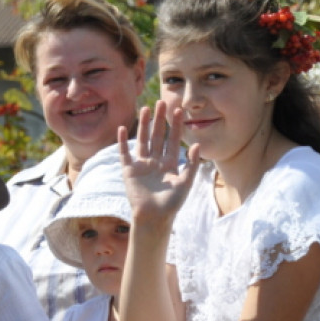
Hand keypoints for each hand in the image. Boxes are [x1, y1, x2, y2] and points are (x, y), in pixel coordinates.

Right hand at [118, 101, 199, 224]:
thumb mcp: (186, 183)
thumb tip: (197, 145)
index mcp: (170, 163)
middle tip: (162, 102)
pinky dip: (122, 142)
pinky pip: (124, 153)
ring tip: (145, 109)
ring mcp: (141, 165)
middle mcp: (155, 161)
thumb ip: (192, 164)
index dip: (176, 126)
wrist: (154, 218)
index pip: (173, 140)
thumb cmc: (172, 204)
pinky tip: (122, 129)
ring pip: (143, 140)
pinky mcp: (129, 171)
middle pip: (157, 136)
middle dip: (160, 120)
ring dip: (143, 125)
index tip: (179, 110)